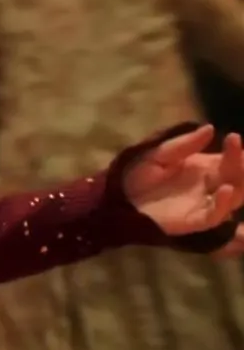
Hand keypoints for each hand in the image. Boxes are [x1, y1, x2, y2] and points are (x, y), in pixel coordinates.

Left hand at [123, 125, 243, 235]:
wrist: (118, 198)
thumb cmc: (137, 175)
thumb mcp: (159, 155)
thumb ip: (184, 145)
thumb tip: (210, 128)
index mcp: (203, 168)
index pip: (227, 160)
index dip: (235, 150)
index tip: (234, 137)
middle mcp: (209, 186)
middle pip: (236, 177)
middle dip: (242, 166)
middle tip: (243, 154)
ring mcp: (204, 204)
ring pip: (233, 197)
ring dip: (241, 184)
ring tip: (242, 166)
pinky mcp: (194, 221)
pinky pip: (214, 215)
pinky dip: (223, 204)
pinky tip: (225, 190)